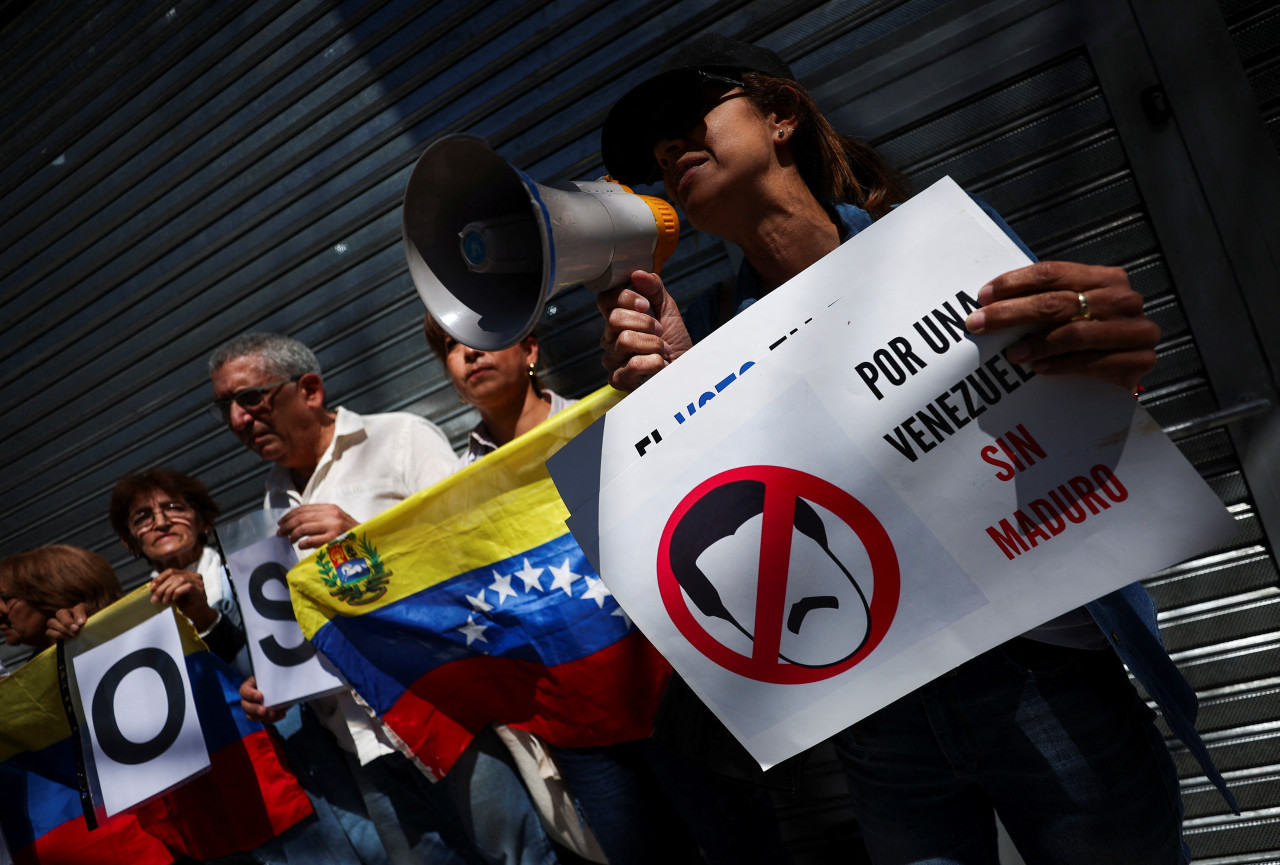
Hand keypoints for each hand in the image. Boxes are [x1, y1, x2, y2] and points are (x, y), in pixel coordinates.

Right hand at [46, 603, 91, 641]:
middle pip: (60, 612)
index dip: (79, 614)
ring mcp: (58, 622)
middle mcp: (67, 613)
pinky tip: (66, 638)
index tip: (82, 623)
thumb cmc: (90, 629)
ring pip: (51, 622)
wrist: (88, 638)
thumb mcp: (93, 623)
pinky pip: (48, 632)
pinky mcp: (53, 632)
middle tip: (75, 630)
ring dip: (62, 629)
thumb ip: (88, 620)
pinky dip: (57, 635)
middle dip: (67, 622)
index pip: (79, 607)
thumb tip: (80, 622)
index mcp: (79, 609)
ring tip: (72, 635)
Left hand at [150, 569, 217, 631]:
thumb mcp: (174, 594)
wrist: (199, 614)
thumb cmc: (187, 604)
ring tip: (165, 601)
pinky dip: (177, 593)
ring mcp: (197, 582)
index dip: (160, 578)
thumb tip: (154, 588)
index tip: (152, 587)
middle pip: (173, 576)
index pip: (171, 571)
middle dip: (161, 587)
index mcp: (186, 575)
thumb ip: (167, 588)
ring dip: (168, 591)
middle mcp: (193, 576)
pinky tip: (174, 600)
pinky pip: (186, 587)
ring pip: (179, 580)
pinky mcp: (199, 589)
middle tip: (155, 598)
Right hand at [240, 675, 286, 723]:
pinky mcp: (263, 715)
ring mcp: (255, 708)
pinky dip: (272, 719)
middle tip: (264, 710)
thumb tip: (280, 683)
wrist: (286, 687)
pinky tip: (281, 714)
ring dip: (263, 717)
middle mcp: (250, 698)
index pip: (244, 690)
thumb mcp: (276, 678)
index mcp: (251, 685)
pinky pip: (264, 720)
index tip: (260, 696)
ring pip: (252, 716)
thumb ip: (274, 681)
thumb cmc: (279, 679)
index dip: (250, 694)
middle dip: (255, 709)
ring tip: (274, 714)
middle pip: (245, 706)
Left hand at [278, 504, 358, 548]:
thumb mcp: (337, 518)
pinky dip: (302, 543)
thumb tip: (297, 521)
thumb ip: (321, 517)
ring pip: (304, 528)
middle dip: (287, 525)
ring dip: (292, 535)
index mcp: (330, 508)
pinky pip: (311, 540)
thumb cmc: (349, 533)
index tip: (281, 522)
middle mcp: (331, 514)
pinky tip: (300, 546)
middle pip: (301, 518)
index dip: (289, 515)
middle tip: (279, 533)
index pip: (304, 509)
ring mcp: (333, 526)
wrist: (369, 541)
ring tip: (289, 540)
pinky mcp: (334, 539)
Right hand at [598, 271, 692, 391]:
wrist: (686, 371)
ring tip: (663, 350)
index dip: (625, 297)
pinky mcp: (618, 380)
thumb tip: (638, 273)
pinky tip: (660, 366)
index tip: (646, 305)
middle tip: (659, 332)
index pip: (605, 299)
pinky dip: (655, 362)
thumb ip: (654, 289)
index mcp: (617, 320)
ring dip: (654, 344)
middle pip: (614, 318)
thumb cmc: (675, 344)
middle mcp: (610, 339)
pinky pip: (634, 364)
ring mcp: (612, 360)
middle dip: (646, 322)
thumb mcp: (668, 310)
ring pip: (625, 340)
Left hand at [965, 261, 1159, 392]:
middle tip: (979, 324)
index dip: (1014, 283)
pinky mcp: (1140, 360)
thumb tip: (991, 302)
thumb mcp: (1074, 311)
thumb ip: (1047, 301)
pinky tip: (1038, 369)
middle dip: (1011, 313)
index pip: (1052, 272)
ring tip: (1012, 354)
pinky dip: (1059, 365)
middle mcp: (1124, 299)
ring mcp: (1136, 330)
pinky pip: (1090, 362)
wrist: (1132, 368)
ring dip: (1036, 345)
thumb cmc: (1092, 337)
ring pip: (1074, 333)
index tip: (983, 296)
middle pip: (1057, 302)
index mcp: (1106, 278)